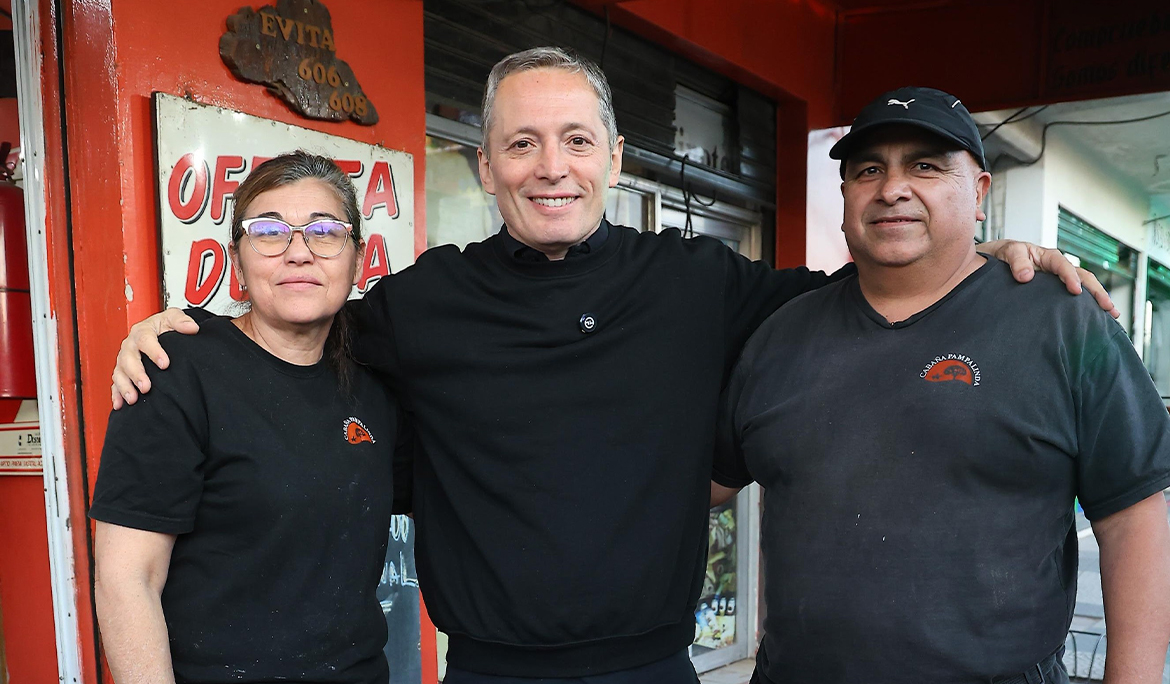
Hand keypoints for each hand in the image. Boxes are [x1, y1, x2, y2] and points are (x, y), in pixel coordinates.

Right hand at [110, 309, 199, 408]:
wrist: (157, 331)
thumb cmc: (163, 325)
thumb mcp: (172, 317)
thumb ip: (181, 321)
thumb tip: (192, 328)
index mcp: (142, 331)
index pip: (144, 340)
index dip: (154, 352)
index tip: (165, 363)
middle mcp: (130, 346)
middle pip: (128, 359)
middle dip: (137, 374)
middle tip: (146, 386)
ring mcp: (124, 359)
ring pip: (120, 373)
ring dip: (125, 386)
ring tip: (133, 398)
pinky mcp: (122, 371)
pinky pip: (116, 383)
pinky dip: (117, 394)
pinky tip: (120, 404)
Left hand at [977, 240, 1119, 318]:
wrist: (995, 261)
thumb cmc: (1004, 255)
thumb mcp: (1009, 252)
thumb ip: (1016, 262)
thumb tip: (1026, 276)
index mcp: (1048, 257)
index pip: (1063, 266)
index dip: (1070, 277)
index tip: (1076, 290)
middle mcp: (1058, 268)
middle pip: (1083, 277)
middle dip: (1097, 292)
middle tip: (1108, 307)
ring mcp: (1059, 281)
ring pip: (1084, 288)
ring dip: (1098, 300)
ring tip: (1112, 315)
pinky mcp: (1056, 293)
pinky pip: (1074, 298)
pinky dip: (1086, 307)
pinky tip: (1096, 320)